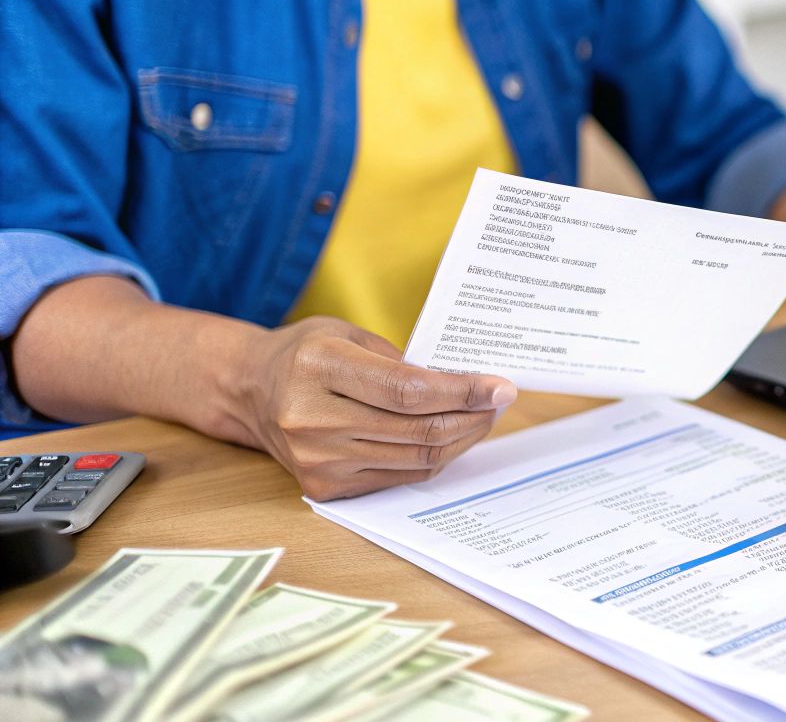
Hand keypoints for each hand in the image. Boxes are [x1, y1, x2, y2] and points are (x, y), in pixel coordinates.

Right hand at [233, 316, 516, 499]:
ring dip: (460, 439)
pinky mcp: (324, 487)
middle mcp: (312, 418)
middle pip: (417, 428)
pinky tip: (450, 436)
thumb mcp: (349, 334)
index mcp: (319, 367)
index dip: (462, 392)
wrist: (250, 390)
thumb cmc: (306, 353)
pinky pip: (399, 476)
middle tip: (499, 401)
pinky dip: (433, 457)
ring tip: (482, 417)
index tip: (501, 388)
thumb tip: (467, 383)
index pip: (408, 390)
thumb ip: (403, 360)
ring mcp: (316, 459)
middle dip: (471, 416)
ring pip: (415, 458)